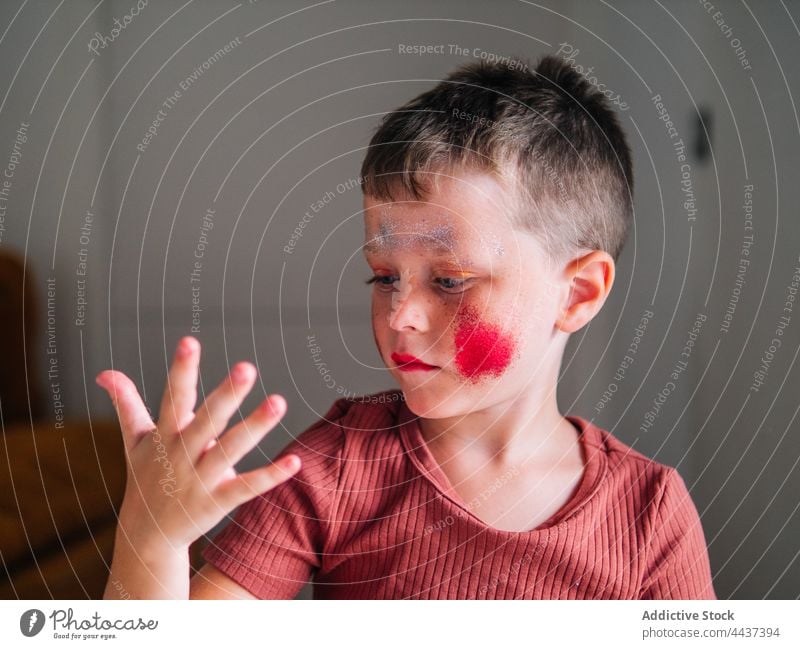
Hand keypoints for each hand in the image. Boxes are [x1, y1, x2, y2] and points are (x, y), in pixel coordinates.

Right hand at [96, 336, 299, 550]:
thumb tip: (105, 373)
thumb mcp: (134, 442)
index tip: (189, 342)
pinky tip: (295, 461)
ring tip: (279, 401)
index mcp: (165, 435)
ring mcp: (200, 480)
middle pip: (207, 420)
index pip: (174, 397)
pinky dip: (270, 476)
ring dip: (255, 426)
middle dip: (225, 395)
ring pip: (230, 450)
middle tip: (247, 367)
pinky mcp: (218, 502)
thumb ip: (126, 404)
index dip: (181, 370)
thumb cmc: (146, 479)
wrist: (146, 536)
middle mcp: (182, 454)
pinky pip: (247, 487)